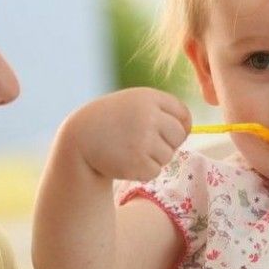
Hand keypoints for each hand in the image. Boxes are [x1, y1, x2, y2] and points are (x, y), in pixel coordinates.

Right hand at [66, 87, 190, 180]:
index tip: (169, 132)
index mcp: (149, 97)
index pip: (183, 114)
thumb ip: (160, 111)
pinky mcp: (137, 162)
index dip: (181, 126)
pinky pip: (155, 171)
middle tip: (146, 143)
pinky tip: (125, 161)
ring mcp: (143, 140)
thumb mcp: (134, 104)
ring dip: (153, 157)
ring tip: (130, 149)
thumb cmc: (111, 120)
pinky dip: (143, 170)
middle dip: (169, 143)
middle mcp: (149, 116)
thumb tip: (188, 129)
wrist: (80, 138)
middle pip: (179, 135)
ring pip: (167, 155)